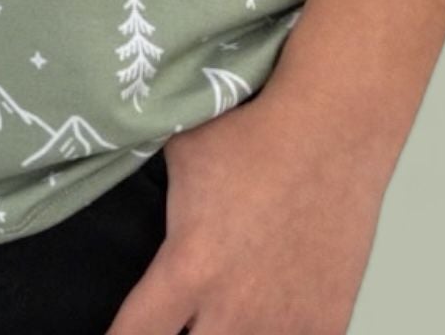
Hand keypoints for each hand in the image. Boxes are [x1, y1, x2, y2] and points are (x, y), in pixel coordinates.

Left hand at [100, 95, 390, 334]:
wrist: (334, 129)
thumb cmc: (252, 132)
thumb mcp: (180, 154)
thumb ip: (149, 196)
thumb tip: (111, 187)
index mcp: (188, 269)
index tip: (121, 330)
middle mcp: (232, 309)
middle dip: (176, 334)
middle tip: (176, 315)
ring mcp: (283, 324)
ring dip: (223, 331)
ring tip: (220, 309)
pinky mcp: (324, 324)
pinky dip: (273, 332)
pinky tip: (266, 314)